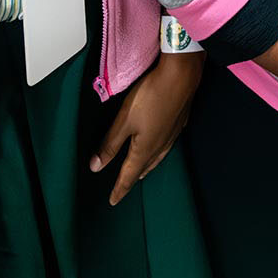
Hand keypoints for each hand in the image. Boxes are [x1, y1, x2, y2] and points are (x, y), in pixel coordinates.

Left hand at [90, 52, 203, 205]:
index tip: (113, 201)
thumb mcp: (124, 120)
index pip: (129, 175)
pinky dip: (159, 152)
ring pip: (157, 157)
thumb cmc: (150, 96)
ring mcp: (171, 134)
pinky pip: (166, 145)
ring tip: (141, 172)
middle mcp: (160, 146)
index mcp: (145, 149)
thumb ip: (110, 144)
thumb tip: (95, 167)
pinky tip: (160, 145)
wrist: (181, 76)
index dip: (120, 188)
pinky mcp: (178, 122)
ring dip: (147, 166)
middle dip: (133, 179)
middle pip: (144, 168)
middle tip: (125, 187)